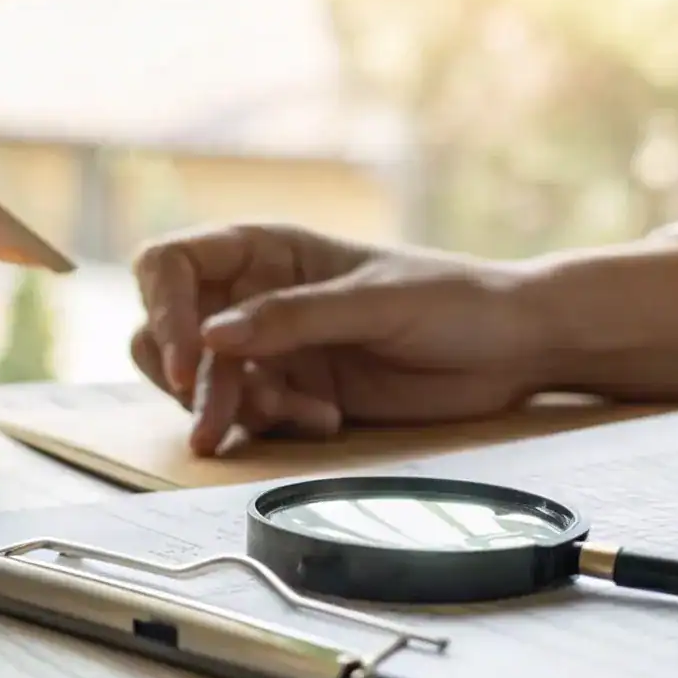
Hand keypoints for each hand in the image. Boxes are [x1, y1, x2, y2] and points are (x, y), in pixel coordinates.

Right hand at [131, 223, 550, 453]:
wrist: (513, 349)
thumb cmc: (456, 299)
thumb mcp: (375, 301)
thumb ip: (295, 316)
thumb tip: (212, 337)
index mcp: (269, 250)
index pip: (172, 264)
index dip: (165, 308)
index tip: (194, 359)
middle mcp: (258, 298)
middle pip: (165, 332)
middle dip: (186, 375)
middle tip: (216, 413)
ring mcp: (274, 350)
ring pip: (202, 386)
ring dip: (232, 410)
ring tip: (298, 416)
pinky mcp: (297, 396)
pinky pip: (247, 419)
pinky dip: (272, 427)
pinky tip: (326, 421)